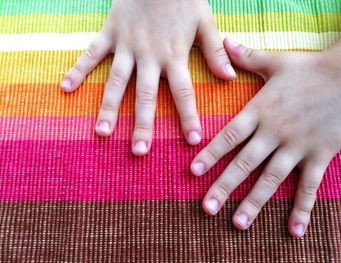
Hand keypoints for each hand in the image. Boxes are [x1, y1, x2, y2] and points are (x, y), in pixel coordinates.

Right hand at [61, 0, 235, 155]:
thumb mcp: (205, 21)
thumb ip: (215, 51)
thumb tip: (229, 78)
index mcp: (174, 55)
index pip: (183, 92)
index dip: (188, 117)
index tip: (192, 141)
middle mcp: (149, 56)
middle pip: (145, 95)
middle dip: (143, 124)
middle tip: (139, 150)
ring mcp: (126, 45)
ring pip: (116, 81)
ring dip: (109, 107)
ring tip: (102, 132)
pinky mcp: (109, 33)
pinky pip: (91, 53)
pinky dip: (78, 69)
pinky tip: (66, 88)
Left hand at [191, 32, 340, 236]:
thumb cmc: (311, 67)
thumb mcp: (276, 60)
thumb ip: (247, 57)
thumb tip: (226, 42)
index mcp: (260, 110)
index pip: (228, 136)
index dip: (210, 154)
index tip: (193, 171)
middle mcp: (274, 132)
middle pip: (244, 164)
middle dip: (223, 187)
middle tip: (207, 208)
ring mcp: (297, 146)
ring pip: (271, 179)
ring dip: (254, 203)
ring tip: (238, 223)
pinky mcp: (319, 154)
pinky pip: (309, 186)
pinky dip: (302, 208)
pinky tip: (295, 230)